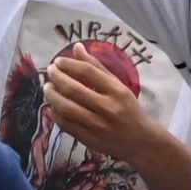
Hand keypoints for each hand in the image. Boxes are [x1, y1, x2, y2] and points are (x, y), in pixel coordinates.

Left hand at [40, 45, 172, 170]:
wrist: (142, 142)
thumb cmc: (129, 110)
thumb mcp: (118, 86)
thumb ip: (97, 67)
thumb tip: (76, 47)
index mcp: (117, 91)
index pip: (87, 72)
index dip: (69, 64)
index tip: (58, 61)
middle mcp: (108, 108)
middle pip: (73, 89)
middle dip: (56, 77)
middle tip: (50, 71)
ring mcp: (98, 126)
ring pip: (66, 108)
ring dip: (52, 95)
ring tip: (48, 88)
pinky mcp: (90, 140)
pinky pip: (66, 124)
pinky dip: (55, 114)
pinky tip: (54, 107)